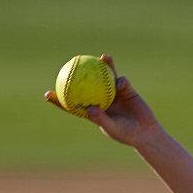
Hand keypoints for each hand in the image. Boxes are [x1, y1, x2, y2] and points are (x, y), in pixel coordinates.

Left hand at [44, 55, 161, 148]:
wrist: (145, 132)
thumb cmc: (127, 134)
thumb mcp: (113, 128)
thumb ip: (101, 118)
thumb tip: (89, 108)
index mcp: (93, 112)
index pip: (72, 105)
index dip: (59, 100)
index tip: (47, 95)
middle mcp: (100, 99)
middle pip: (85, 85)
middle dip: (77, 75)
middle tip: (69, 64)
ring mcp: (112, 92)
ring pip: (104, 77)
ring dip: (102, 66)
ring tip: (101, 57)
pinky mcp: (125, 89)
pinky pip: (120, 80)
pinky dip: (120, 79)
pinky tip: (119, 78)